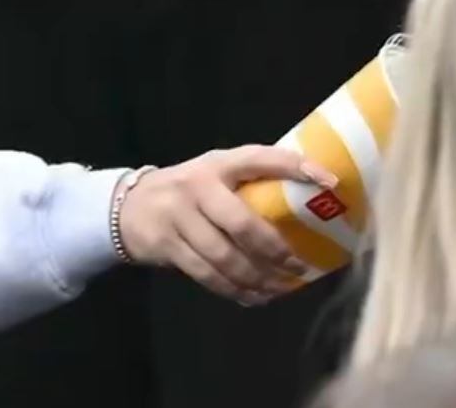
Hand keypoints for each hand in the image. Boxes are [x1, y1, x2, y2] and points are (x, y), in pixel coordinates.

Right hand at [118, 145, 336, 304]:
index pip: (262, 159)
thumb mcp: (216, 171)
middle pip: (243, 224)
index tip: (330, 182)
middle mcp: (199, 188)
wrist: (126, 206)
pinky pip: (206, 275)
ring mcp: (180, 219)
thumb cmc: (189, 188)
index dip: (296, 168)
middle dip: (275, 250)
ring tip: (281, 288)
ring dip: (257, 278)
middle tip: (300, 266)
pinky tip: (254, 297)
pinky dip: (233, 290)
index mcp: (220, 164)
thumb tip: (306, 198)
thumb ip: (249, 181)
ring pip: (225, 257)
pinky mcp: (167, 247)